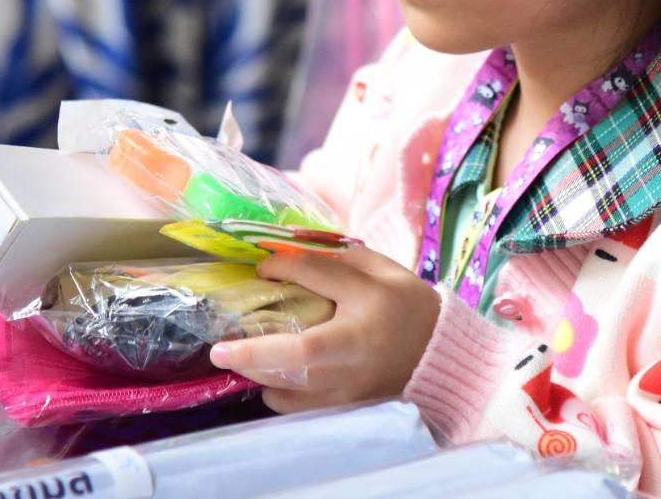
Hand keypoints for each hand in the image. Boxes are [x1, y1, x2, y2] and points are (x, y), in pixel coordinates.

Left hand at [208, 246, 439, 412]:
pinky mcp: (349, 405)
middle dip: (254, 351)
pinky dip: (278, 393)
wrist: (441, 354)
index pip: (321, 277)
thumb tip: (286, 255)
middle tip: (220, 349)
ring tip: (236, 359)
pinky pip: (302, 406)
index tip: (261, 267)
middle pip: (300, 352)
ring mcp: (354, 382)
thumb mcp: (383, 270)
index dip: (284, 268)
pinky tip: (268, 378)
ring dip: (259, 373)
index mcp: (372, 301)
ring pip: (295, 386)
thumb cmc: (408, 305)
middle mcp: (361, 345)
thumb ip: (339, 260)